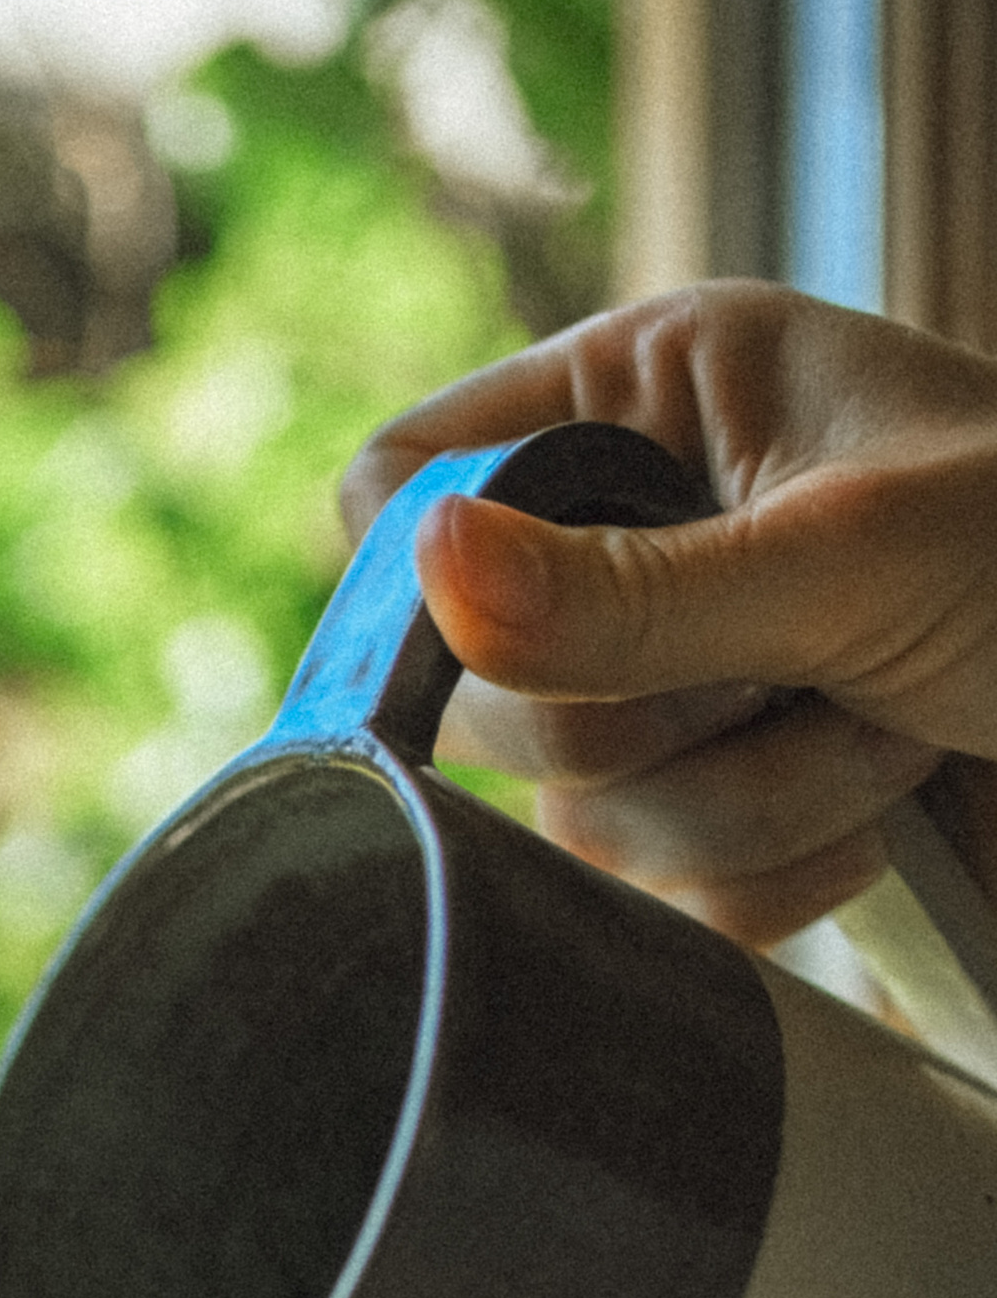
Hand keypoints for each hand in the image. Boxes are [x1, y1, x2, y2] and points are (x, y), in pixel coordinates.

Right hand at [340, 280, 996, 941]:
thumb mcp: (852, 554)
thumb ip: (634, 588)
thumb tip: (424, 570)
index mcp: (650, 396)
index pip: (403, 482)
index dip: (425, 575)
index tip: (508, 635)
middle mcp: (639, 535)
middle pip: (485, 695)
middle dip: (659, 716)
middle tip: (803, 665)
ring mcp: (676, 686)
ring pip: (585, 820)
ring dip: (758, 800)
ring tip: (894, 723)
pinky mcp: (724, 810)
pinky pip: (667, 900)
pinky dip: (788, 874)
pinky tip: (890, 800)